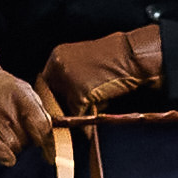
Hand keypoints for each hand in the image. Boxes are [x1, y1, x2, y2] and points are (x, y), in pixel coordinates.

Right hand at [0, 44, 53, 160]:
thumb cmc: (1, 89)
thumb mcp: (24, 91)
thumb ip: (38, 112)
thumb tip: (49, 138)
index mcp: (24, 95)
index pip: (42, 125)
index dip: (48, 144)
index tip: (49, 156)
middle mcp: (8, 105)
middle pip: (27, 139)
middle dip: (26, 142)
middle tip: (17, 132)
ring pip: (13, 146)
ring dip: (13, 147)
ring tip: (5, 134)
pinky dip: (2, 154)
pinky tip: (8, 159)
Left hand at [41, 22, 167, 119]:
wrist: (132, 57)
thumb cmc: (114, 60)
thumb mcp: (85, 63)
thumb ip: (70, 78)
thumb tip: (63, 101)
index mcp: (58, 56)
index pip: (45, 83)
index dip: (53, 97)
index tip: (58, 107)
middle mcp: (58, 66)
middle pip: (50, 97)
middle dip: (61, 108)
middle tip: (72, 115)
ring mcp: (67, 80)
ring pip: (63, 107)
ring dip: (76, 114)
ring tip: (95, 107)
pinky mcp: (79, 94)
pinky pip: (77, 116)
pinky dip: (87, 121)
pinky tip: (97, 115)